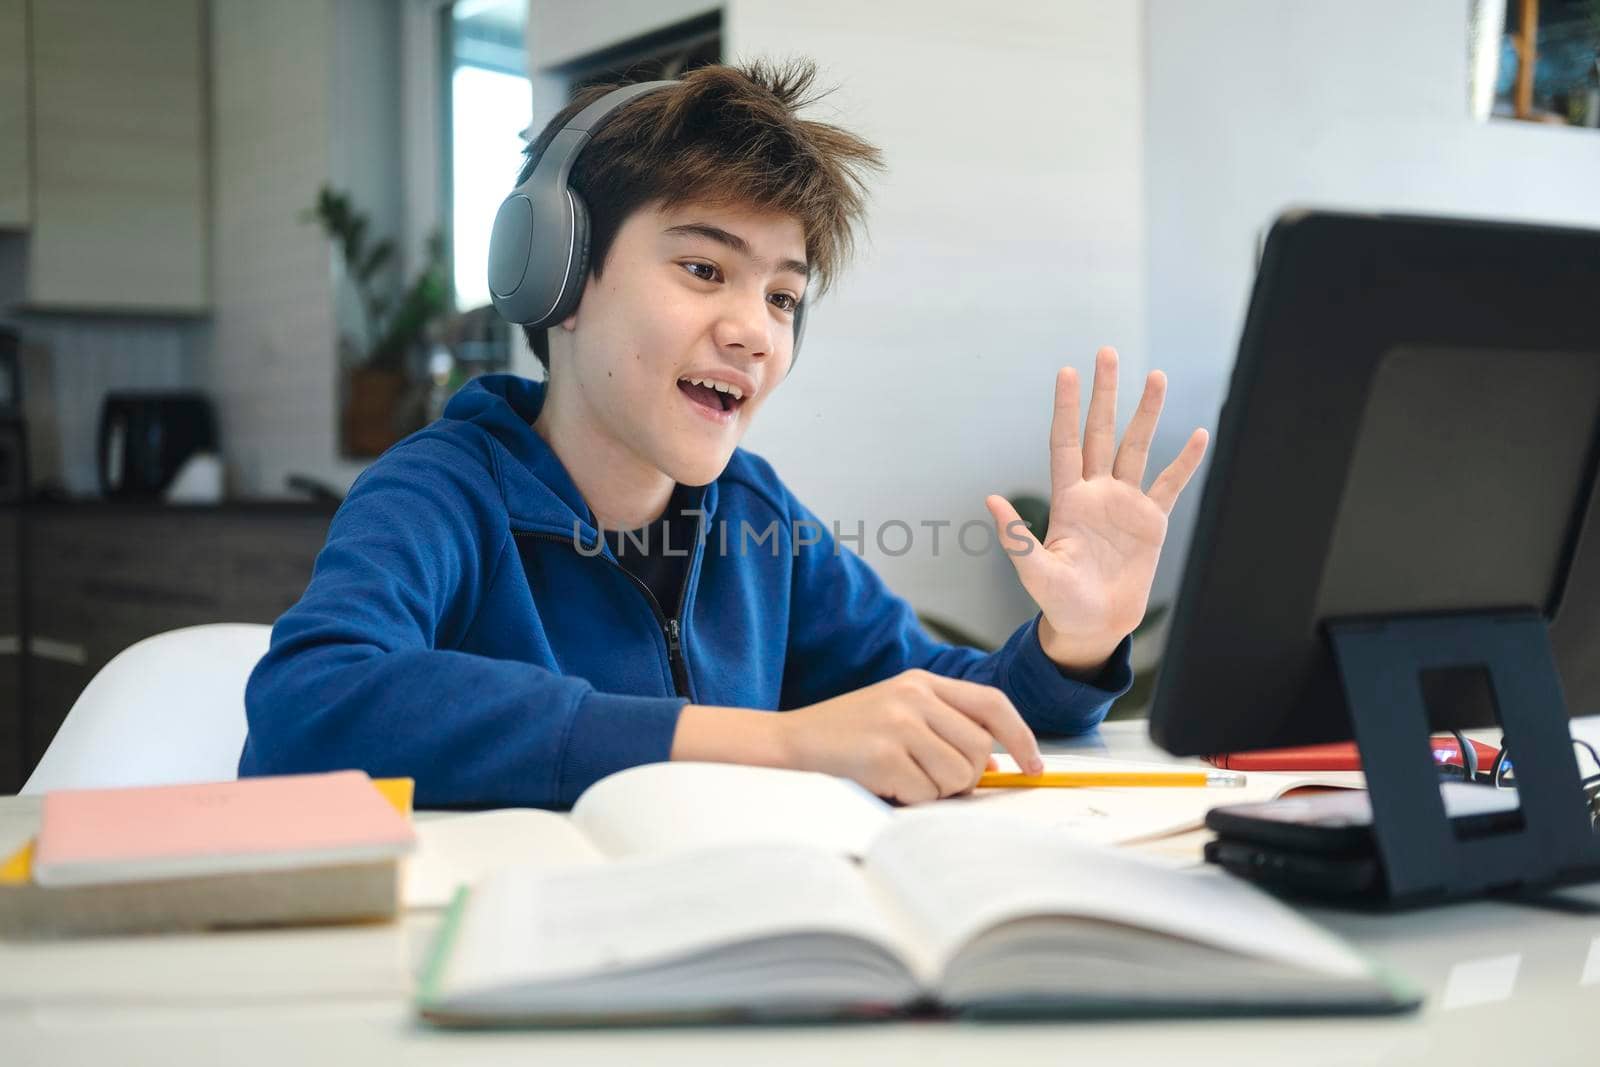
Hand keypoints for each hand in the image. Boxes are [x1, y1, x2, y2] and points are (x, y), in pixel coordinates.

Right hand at [776, 669, 1042, 804]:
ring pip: (957, 775)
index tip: (1034, 767)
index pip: (992, 704)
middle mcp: (914, 696)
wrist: (790, 741)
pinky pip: (926, 793)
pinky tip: (884, 783)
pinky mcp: (883, 755)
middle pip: (979, 748)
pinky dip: (910, 799)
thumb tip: (996, 765)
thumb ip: (946, 729)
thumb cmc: (849, 735)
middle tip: (932, 780)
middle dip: (966, 776)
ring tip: (903, 778)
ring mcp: (898, 723)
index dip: (1021, 737)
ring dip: (937, 791)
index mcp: (922, 681)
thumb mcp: (900, 715)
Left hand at [984, 347, 1208, 672]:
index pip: (1066, 442)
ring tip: (1155, 377)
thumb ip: (1017, 537)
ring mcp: (1125, 504)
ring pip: (1137, 448)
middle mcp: (1097, 493)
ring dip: (1146, 414)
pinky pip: (1170, 484)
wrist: (1094, 625)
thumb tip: (991, 500)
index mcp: (1067, 500)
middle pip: (1101, 432)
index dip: (1066, 407)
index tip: (1067, 372)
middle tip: (1107, 352)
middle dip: (1105, 393)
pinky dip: (1185, 461)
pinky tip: (1199, 435)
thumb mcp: (1035, 572)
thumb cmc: (1059, 602)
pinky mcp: (1152, 521)